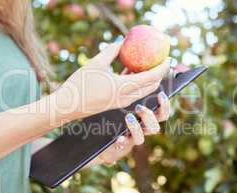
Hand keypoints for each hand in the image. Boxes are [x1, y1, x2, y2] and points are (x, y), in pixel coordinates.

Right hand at [53, 42, 169, 120]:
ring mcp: (122, 102)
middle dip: (160, 74)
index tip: (168, 58)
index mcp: (123, 88)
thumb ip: (111, 52)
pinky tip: (130, 70)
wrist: (68, 106)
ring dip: (148, 78)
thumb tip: (122, 42)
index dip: (162, 68)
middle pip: (151, 86)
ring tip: (146, 63)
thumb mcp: (95, 63)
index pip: (151, 78)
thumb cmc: (80, 84)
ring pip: (143, 90)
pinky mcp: (117, 103)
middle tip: (161, 61)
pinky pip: (133, 92)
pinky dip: (137, 82)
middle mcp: (126, 98)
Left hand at [97, 91, 170, 163]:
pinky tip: (119, 138)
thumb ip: (129, 84)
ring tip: (128, 117)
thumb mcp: (121, 96)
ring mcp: (131, 140)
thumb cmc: (114, 112)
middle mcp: (141, 131)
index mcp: (145, 118)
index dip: (165, 106)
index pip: (162, 114)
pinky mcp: (120, 147)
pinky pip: (123, 146)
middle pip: (155, 128)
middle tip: (140, 107)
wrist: (99, 136)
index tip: (161, 94)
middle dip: (149, 117)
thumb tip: (133, 68)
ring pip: (140, 138)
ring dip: (136, 128)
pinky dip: (122, 142)